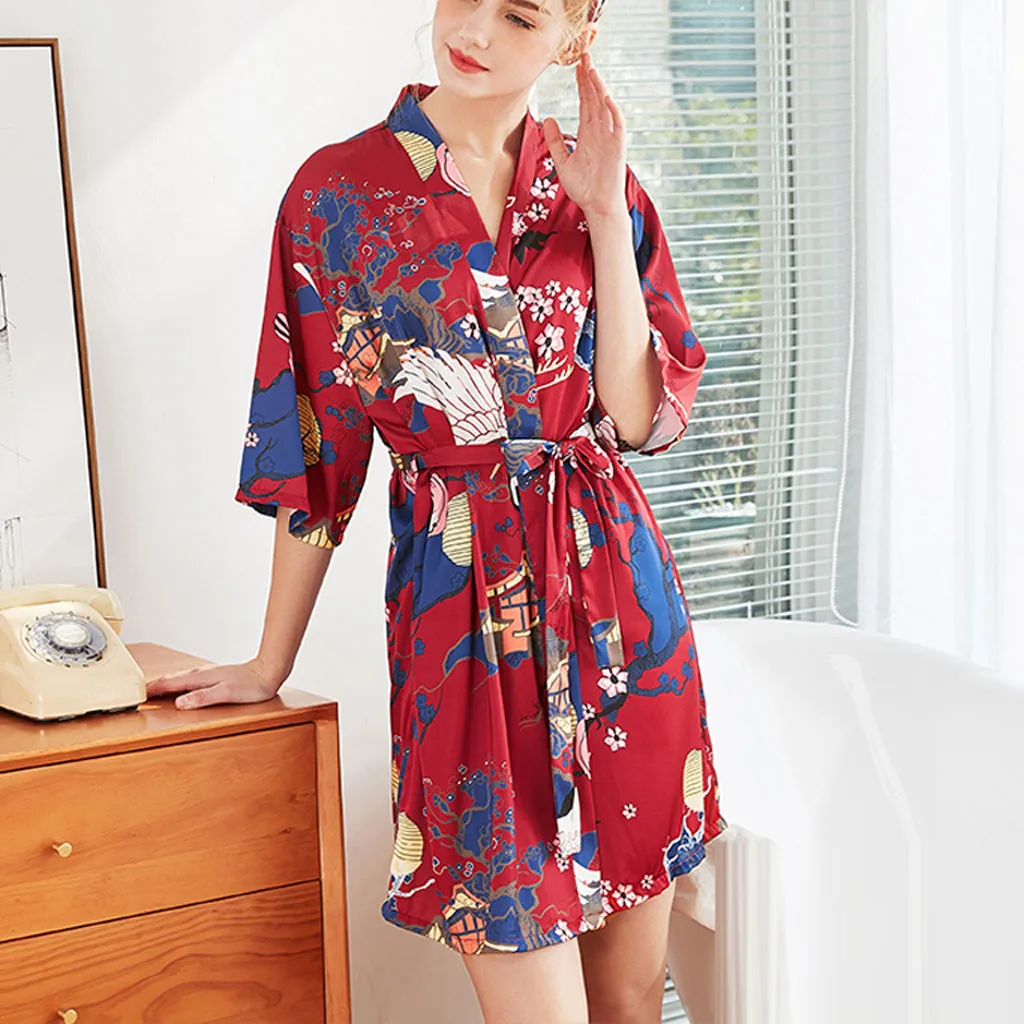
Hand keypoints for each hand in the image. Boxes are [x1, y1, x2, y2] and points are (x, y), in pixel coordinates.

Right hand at [146, 657, 284, 710]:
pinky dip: (177, 684)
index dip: (152, 689)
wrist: (267, 672)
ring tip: (153, 690)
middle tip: (137, 692)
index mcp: (199, 678)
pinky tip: (179, 688)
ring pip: (179, 679)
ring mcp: (206, 675)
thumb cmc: (250, 685)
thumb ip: (202, 698)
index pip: (169, 683)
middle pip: (170, 680)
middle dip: (153, 685)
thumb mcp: (226, 694)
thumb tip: (179, 703)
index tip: (136, 694)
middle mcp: (200, 674)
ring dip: (164, 684)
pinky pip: (188, 681)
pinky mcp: (213, 677)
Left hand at [541, 50, 626, 219]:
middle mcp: (599, 131)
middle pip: (594, 98)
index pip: (584, 102)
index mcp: (587, 133)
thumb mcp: (562, 161)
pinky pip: (616, 124)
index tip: (576, 65)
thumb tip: (548, 119)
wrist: (597, 206)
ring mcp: (609, 137)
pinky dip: (612, 111)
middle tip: (584, 54)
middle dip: (589, 77)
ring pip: (604, 106)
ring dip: (598, 88)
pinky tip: (605, 97)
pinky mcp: (617, 147)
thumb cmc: (583, 187)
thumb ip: (555, 141)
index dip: (580, 84)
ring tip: (591, 69)